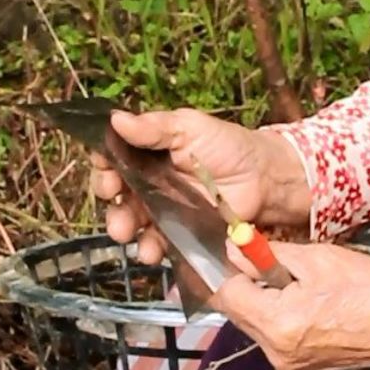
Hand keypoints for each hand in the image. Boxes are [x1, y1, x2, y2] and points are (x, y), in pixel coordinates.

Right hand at [88, 108, 311, 264]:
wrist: (265, 180)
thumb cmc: (229, 147)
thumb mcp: (190, 128)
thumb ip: (154, 128)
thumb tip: (115, 119)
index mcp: (148, 152)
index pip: (114, 158)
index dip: (104, 165)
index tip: (105, 170)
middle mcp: (150, 182)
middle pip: (117, 194)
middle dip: (110, 201)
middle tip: (114, 201)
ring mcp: (163, 210)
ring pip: (132, 221)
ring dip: (123, 227)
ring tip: (126, 232)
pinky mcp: (179, 234)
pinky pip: (156, 243)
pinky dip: (149, 248)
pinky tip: (151, 250)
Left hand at [211, 242, 369, 369]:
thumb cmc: (367, 287)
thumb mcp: (316, 259)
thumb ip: (269, 255)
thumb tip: (233, 248)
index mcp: (277, 325)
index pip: (228, 294)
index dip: (237, 269)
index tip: (254, 253)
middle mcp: (275, 353)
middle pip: (239, 313)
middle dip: (251, 287)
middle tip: (283, 267)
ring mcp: (290, 367)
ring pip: (257, 327)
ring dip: (267, 303)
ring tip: (304, 287)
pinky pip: (277, 339)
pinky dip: (284, 320)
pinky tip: (314, 306)